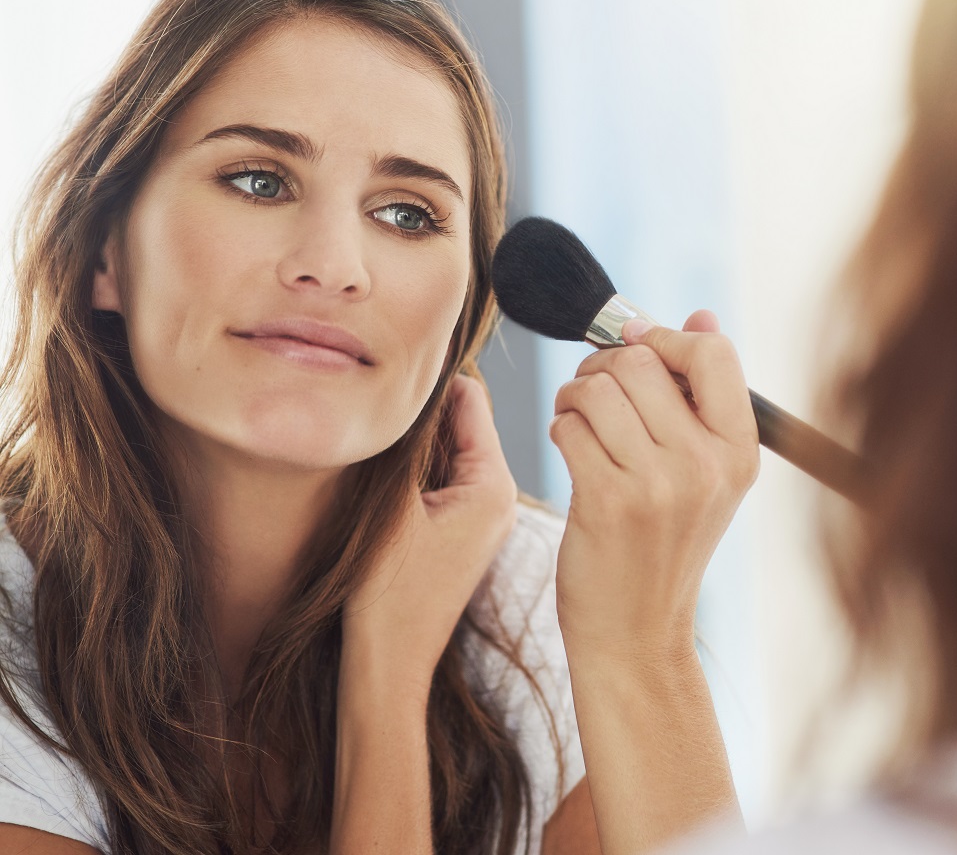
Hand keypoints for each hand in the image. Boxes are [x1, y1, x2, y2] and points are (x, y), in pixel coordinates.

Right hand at [342, 374, 516, 693]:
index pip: (472, 401)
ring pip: (450, 451)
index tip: (392, 373)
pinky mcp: (464, 531)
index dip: (431, 383)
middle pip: (463, 424)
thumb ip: (405, 443)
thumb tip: (405, 391)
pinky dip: (419, 469)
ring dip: (417, 442)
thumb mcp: (391, 506)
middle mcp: (499, 496)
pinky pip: (445, 479)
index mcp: (494, 485)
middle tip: (376, 402)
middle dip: (421, 413)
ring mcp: (484, 515)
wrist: (389, 663)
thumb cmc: (389, 593)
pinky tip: (387, 473)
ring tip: (376, 437)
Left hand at [550, 311, 758, 664]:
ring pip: (598, 387)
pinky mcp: (609, 501)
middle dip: (602, 366)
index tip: (637, 353)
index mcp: (740, 451)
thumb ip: (703, 395)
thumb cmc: (662, 543)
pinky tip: (569, 449)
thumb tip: (700, 314)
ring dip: (574, 395)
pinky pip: (570, 423)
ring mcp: (660, 485)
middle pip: (641, 361)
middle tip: (593, 392)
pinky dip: (560, 426)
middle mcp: (707, 465)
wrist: (635, 633)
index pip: (714, 352)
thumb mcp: (704, 474)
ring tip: (578, 419)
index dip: (665, 338)